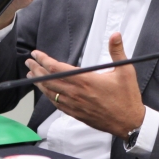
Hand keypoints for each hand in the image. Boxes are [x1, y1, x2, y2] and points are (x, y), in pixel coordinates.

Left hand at [24, 32, 144, 137]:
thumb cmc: (127, 97)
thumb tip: (115, 35)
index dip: (44, 60)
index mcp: (86, 80)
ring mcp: (74, 105)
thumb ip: (117, 51)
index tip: (37, 54)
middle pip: (48, 80)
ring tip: (32, 75)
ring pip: (50, 93)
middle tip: (29, 62)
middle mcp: (77, 93)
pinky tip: (46, 92)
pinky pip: (56, 104)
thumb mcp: (125, 71)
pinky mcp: (76, 114)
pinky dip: (48, 96)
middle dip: (36, 69)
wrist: (128, 123)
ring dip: (39, 83)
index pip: (57, 68)